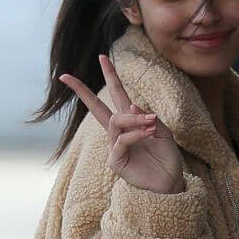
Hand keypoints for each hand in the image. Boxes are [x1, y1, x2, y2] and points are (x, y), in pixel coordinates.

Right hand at [60, 55, 184, 193]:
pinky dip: (135, 134)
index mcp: (130, 122)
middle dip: (81, 91)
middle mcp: (119, 132)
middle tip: (67, 77)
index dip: (110, 76)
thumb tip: (132, 105)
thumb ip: (148, 118)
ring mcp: (115, 147)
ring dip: (133, 119)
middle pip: (96, 108)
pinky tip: (147, 133)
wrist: (171, 181)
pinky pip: (121, 141)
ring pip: (115, 122)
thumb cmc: (168, 158)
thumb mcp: (163, 131)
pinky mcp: (115, 161)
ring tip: (150, 123)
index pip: (117, 95)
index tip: (103, 57)